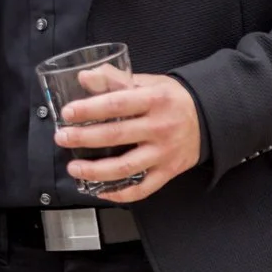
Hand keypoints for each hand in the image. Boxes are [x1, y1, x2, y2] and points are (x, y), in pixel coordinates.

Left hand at [54, 72, 202, 204]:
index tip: (68, 113)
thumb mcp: (148, 82)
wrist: (209, 118)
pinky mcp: (169, 171)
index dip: (89, 109)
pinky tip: (100, 191)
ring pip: (126, 167)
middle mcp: (160, 127)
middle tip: (62, 138)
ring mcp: (165, 152)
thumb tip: (85, 77)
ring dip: (96, 171)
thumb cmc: (172, 99)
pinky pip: (143, 189)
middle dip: (84, 138)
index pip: (117, 104)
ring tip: (74, 168)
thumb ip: (116, 80)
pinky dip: (120, 193)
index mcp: (155, 100)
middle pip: (116, 135)